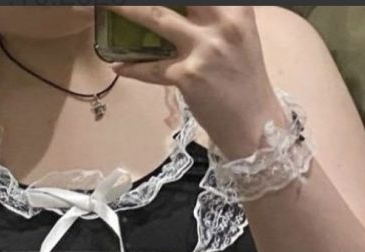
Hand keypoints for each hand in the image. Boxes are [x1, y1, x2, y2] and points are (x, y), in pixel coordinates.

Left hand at [101, 5, 285, 157]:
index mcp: (237, 9)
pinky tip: (118, 66)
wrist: (256, 126)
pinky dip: (133, 68)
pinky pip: (152, 69)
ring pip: (157, 18)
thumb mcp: (239, 37)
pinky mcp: (188, 76)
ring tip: (108, 6)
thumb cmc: (246, 82)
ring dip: (127, 9)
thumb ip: (217, 16)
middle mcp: (222, 23)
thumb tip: (187, 10)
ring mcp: (204, 49)